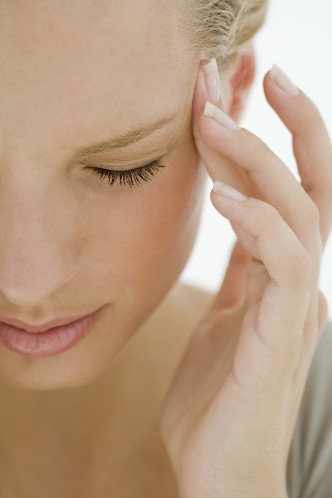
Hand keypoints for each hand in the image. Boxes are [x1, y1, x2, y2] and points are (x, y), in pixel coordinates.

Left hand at [159, 62, 331, 497]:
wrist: (220, 467)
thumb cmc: (219, 395)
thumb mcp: (225, 315)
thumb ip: (240, 268)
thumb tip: (237, 216)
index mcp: (280, 276)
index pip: (283, 192)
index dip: (265, 140)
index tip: (240, 91)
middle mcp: (298, 282)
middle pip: (311, 187)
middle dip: (291, 125)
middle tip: (257, 72)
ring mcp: (294, 305)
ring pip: (298, 214)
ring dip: (259, 162)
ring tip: (217, 122)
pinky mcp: (280, 333)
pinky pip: (280, 264)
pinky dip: (257, 224)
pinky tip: (225, 199)